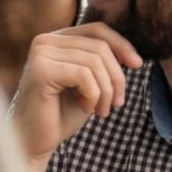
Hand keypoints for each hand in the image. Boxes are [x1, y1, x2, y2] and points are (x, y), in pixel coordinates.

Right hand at [11, 22, 143, 161]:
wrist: (34, 141)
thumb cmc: (60, 114)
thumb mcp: (87, 84)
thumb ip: (100, 64)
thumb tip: (132, 55)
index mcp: (54, 40)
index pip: (96, 30)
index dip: (121, 45)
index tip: (137, 65)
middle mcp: (44, 42)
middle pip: (100, 47)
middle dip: (116, 78)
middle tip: (116, 104)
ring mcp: (40, 54)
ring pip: (95, 62)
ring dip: (106, 91)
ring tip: (101, 110)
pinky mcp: (41, 71)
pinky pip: (85, 77)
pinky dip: (93, 97)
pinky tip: (86, 109)